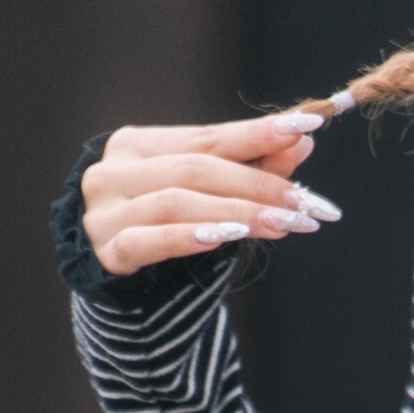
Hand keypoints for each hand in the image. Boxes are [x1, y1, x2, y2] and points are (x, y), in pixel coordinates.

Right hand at [81, 113, 341, 276]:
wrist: (120, 288)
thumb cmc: (170, 231)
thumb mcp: (211, 197)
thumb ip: (253, 169)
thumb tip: (304, 141)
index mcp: (138, 145)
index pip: (208, 137)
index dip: (258, 131)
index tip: (308, 124)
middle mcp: (115, 171)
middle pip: (196, 170)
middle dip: (258, 184)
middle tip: (306, 203)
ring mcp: (105, 211)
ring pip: (177, 203)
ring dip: (237, 213)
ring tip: (284, 224)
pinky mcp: (108, 253)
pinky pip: (150, 241)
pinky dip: (188, 237)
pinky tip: (224, 238)